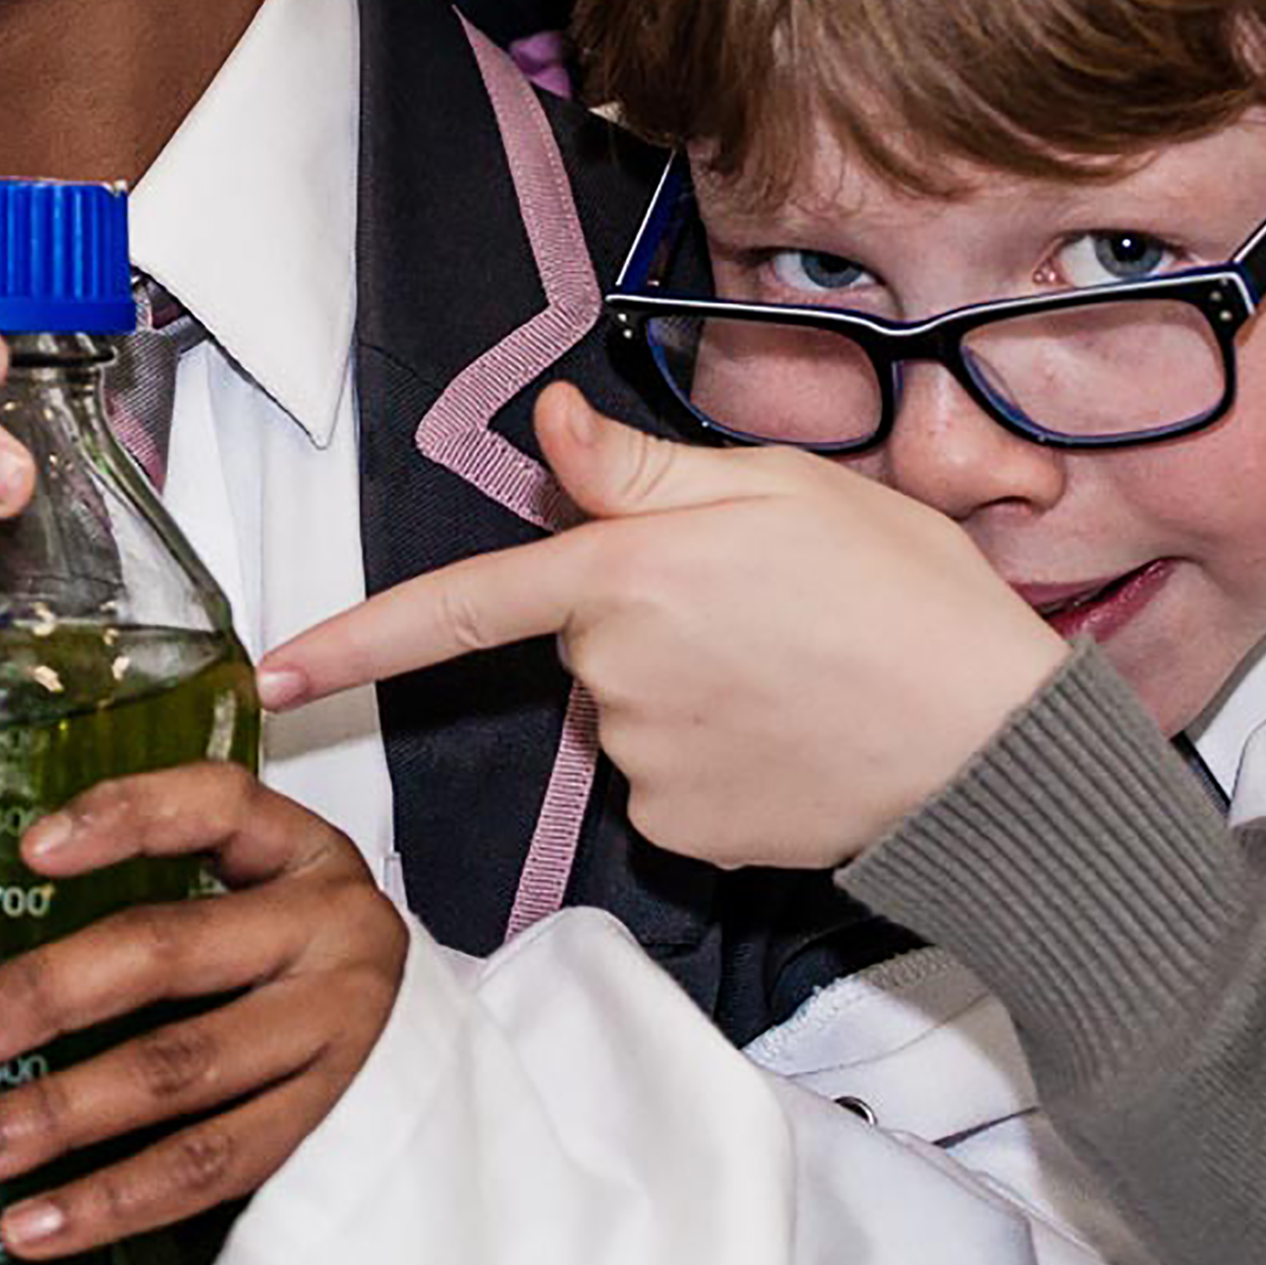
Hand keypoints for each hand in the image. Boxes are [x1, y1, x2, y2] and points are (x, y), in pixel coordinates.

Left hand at [0, 766, 403, 1259]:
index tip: (30, 851)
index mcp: (303, 851)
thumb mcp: (255, 882)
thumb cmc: (294, 949)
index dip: (124, 818)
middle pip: (172, 951)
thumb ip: (161, 875)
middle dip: (47, 995)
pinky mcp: (321, 1124)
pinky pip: (206, 1168)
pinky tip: (30, 1226)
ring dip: (59, 1116)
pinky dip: (110, 1202)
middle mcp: (330, 931)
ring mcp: (333, 1033)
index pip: (215, 807)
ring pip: (181, 1072)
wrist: (408, 1040)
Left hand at [260, 385, 1069, 869]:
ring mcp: (644, 765)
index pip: (457, 607)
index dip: (354, 640)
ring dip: (691, 689)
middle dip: (650, 618)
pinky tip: (798, 737)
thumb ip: (647, 472)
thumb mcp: (787, 487)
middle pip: (588, 640)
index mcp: (627, 573)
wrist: (996, 747)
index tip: (269, 674)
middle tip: (772, 604)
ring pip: (632, 713)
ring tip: (803, 668)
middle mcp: (615, 676)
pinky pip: (670, 782)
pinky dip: (719, 759)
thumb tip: (550, 430)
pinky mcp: (686, 834)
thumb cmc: (906, 594)